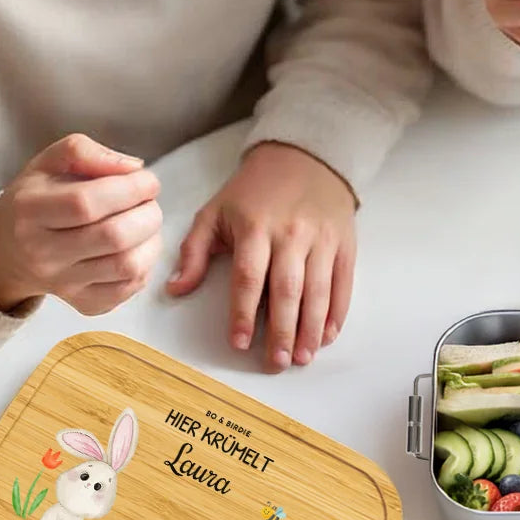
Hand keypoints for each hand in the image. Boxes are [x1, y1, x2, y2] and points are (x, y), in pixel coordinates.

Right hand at [0, 134, 162, 314]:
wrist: (7, 249)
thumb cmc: (37, 197)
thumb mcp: (50, 161)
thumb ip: (86, 152)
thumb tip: (132, 168)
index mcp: (30, 211)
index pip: (86, 203)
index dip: (129, 189)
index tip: (147, 180)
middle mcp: (42, 253)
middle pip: (113, 237)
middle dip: (147, 213)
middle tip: (148, 201)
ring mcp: (62, 283)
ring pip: (127, 266)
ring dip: (151, 239)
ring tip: (145, 222)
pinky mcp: (83, 304)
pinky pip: (129, 288)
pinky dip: (145, 264)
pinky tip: (136, 246)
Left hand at [165, 142, 356, 370]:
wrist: (305, 155)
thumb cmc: (255, 189)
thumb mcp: (216, 211)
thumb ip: (194, 251)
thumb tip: (175, 289)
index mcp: (255, 226)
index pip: (248, 277)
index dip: (243, 313)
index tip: (239, 343)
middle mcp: (291, 233)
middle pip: (286, 290)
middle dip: (282, 332)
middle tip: (275, 364)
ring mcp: (321, 238)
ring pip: (318, 291)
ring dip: (310, 329)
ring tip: (302, 358)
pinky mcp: (344, 242)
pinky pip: (343, 282)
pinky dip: (336, 312)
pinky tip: (326, 335)